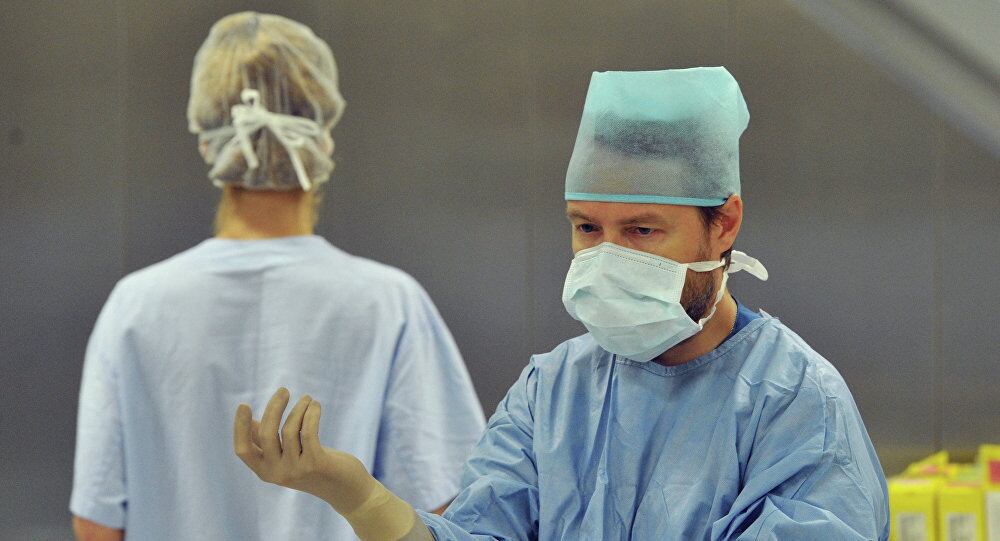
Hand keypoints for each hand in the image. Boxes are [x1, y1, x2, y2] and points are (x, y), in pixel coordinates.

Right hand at [233, 388, 376, 513]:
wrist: (345, 490)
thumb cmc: (314, 466)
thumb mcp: (288, 456)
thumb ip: (269, 443)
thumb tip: (250, 422)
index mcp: (265, 471)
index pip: (243, 450)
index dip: (240, 428)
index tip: (243, 405)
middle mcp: (277, 473)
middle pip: (266, 434)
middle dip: (274, 407)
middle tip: (283, 390)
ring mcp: (296, 470)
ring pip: (289, 429)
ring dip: (299, 408)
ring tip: (307, 399)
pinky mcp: (315, 464)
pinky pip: (308, 431)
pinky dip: (311, 414)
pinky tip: (315, 405)